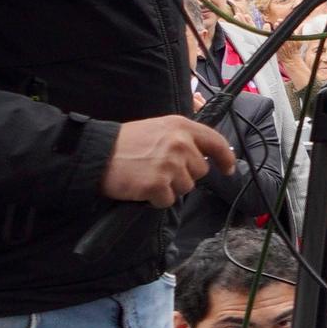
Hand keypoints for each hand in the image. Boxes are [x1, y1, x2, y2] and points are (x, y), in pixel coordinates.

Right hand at [101, 113, 237, 205]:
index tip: (228, 168)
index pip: (216, 142)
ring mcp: (170, 164)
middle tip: (159, 168)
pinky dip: (156, 199)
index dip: (225, 158)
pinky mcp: (158, 184)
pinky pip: (168, 200)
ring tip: (148, 175)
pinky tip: (142, 187)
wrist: (97, 153)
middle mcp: (180, 143)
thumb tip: (207, 154)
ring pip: (186, 187)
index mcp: (182, 126)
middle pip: (200, 171)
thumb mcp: (159, 128)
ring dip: (169, 187)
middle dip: (184, 174)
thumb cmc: (126, 143)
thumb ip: (183, 138)